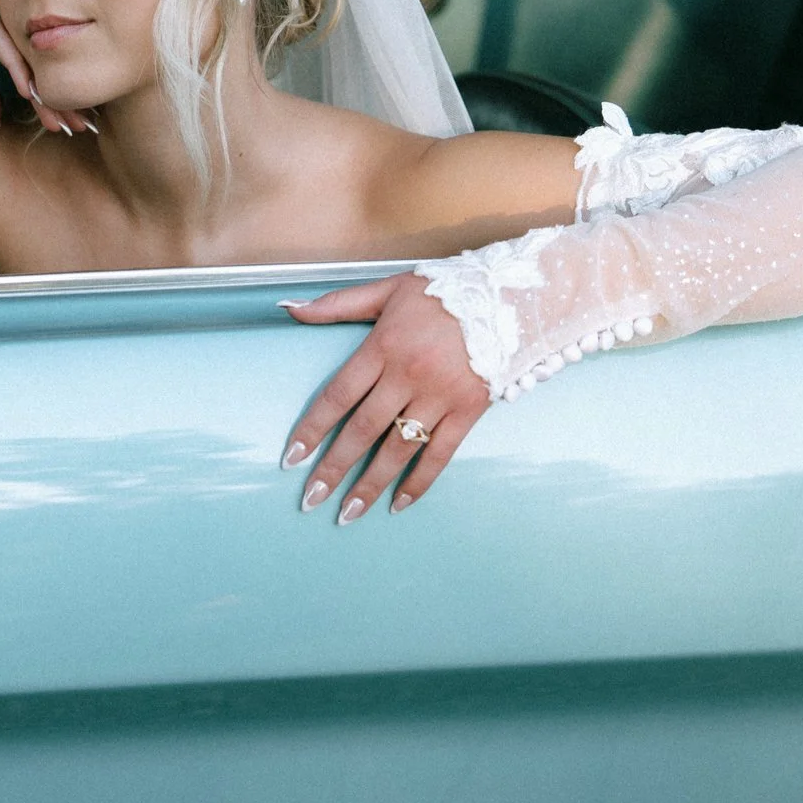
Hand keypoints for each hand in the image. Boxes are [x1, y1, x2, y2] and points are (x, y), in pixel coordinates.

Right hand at [0, 0, 94, 135]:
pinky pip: (5, 47)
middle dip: (60, 99)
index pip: (30, 73)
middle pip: (38, 68)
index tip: (66, 123)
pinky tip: (29, 91)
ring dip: (46, 92)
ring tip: (65, 117)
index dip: (48, 99)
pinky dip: (18, 70)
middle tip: (81, 125)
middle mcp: (5, 29)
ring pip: (28, 60)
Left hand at [280, 272, 488, 521]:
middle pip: (362, 430)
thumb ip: (337, 304)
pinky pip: (440, 454)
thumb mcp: (388, 288)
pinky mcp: (468, 410)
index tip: (292, 458)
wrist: (512, 295)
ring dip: (370, 485)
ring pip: (397, 449)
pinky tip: (398, 504)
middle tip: (311, 498)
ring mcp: (440, 396)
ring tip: (348, 514)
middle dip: (334, 468)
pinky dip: (419, 482)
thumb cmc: (445, 291)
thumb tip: (290, 309)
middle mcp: (408, 375)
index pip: (338, 395)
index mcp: (383, 346)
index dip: (312, 429)